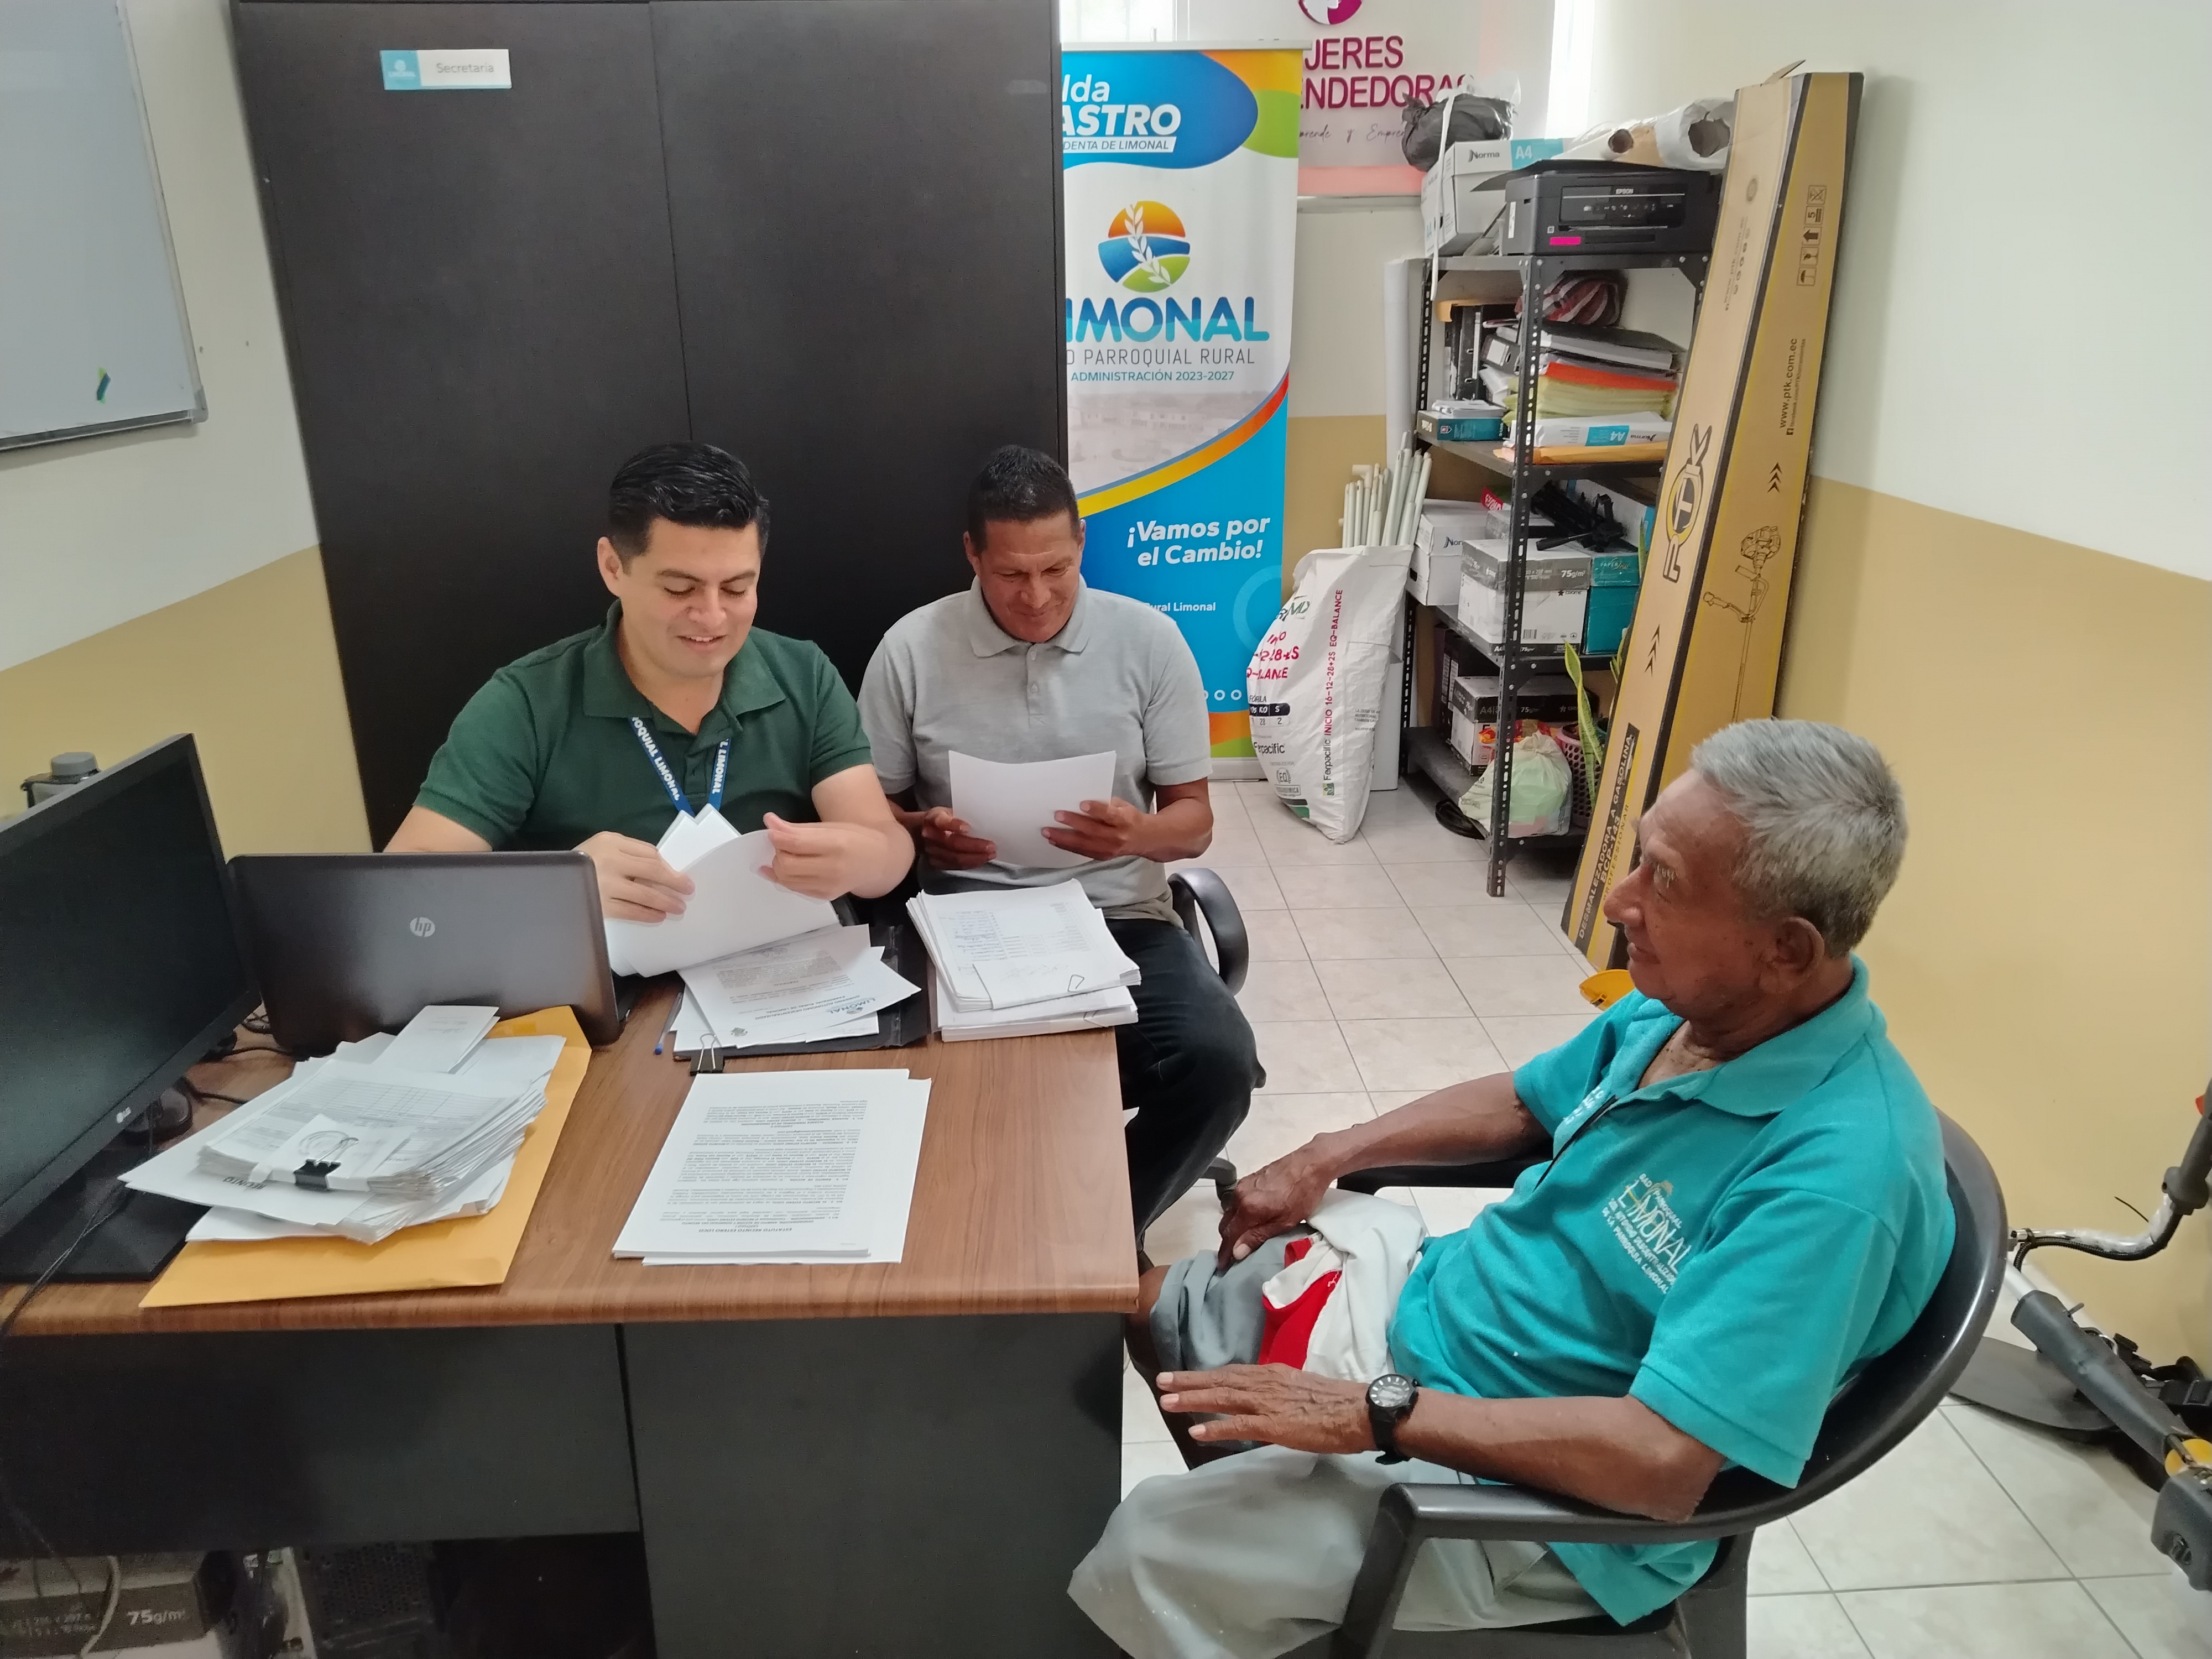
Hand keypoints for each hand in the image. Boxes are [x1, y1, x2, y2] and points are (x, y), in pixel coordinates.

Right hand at [576, 831, 692, 923]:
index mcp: (611, 842)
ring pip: (645, 894)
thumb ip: (630, 851)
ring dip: (665, 902)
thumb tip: (661, 867)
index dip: (667, 867)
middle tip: (688, 891)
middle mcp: (611, 861)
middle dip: (674, 882)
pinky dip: (647, 914)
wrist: (552, 881)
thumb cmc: (582, 860)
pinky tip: (658, 916)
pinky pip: (630, 911)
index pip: (649, 854)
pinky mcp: (601, 905)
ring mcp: (606, 884)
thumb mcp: (604, 845)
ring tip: (678, 908)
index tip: (679, 876)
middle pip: (652, 871)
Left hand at [759, 812, 878, 898]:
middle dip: (777, 851)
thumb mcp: (830, 827)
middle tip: (782, 841)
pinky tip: (779, 868)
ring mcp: (828, 887)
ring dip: (778, 864)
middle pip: (786, 864)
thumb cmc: (856, 838)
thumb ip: (799, 828)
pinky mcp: (824, 896)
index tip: (770, 825)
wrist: (878, 862)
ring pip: (786, 879)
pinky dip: (782, 877)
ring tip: (786, 853)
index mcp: (837, 844)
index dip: (776, 834)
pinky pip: (793, 888)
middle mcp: (833, 869)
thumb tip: (769, 822)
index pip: (796, 843)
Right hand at [899, 804, 996, 870]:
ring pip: (955, 857)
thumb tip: (983, 819)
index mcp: (933, 818)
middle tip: (991, 846)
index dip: (953, 824)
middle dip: (974, 846)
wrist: (915, 831)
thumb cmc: (938, 819)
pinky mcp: (934, 862)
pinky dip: (970, 864)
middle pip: (952, 843)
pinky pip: (954, 865)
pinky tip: (981, 860)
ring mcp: (931, 851)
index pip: (941, 821)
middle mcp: (929, 835)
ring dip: (975, 857)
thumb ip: (959, 815)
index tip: (967, 827)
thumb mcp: (946, 811)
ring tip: (990, 855)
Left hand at [1041, 797, 1152, 860]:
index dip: (1096, 810)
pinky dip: (1067, 847)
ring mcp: (1110, 849)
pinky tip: (1055, 841)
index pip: (1109, 815)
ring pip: (1084, 844)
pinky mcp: (1102, 856)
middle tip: (1057, 816)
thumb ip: (1105, 804)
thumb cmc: (1129, 818)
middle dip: (1073, 823)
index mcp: (1124, 820)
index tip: (1082, 804)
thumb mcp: (1122, 806)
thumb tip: (1080, 800)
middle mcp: (1117, 837)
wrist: (1144, 838)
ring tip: (1048, 832)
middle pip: (1093, 830)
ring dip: (1064, 839)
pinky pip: (1082, 852)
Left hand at [1158, 1365, 1374, 1453]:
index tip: (1183, 1375)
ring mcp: (1268, 1403)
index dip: (1205, 1375)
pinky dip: (1216, 1427)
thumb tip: (1265, 1399)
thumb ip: (1280, 1392)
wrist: (1361, 1410)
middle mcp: (1266, 1383)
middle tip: (1161, 1383)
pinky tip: (1196, 1431)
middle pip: (1221, 1380)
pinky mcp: (1274, 1424)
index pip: (1232, 1372)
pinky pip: (1238, 1425)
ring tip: (1167, 1402)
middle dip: (1189, 1382)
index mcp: (1274, 1374)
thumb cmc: (1339, 1403)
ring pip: (1223, 1398)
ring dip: (1193, 1399)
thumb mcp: (1303, 1388)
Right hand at [1218, 1146, 1334, 1270]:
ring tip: (1242, 1239)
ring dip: (1234, 1227)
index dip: (1225, 1252)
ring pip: (1231, 1212)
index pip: (1229, 1235)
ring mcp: (1243, 1185)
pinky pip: (1237, 1201)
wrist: (1311, 1164)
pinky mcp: (1249, 1179)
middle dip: (1228, 1240)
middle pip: (1226, 1223)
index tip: (1224, 1265)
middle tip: (1234, 1255)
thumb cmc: (1303, 1194)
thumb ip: (1257, 1237)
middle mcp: (1240, 1195)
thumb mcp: (1284, 1222)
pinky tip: (1250, 1220)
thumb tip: (1237, 1252)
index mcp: (1247, 1208)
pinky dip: (1240, 1214)